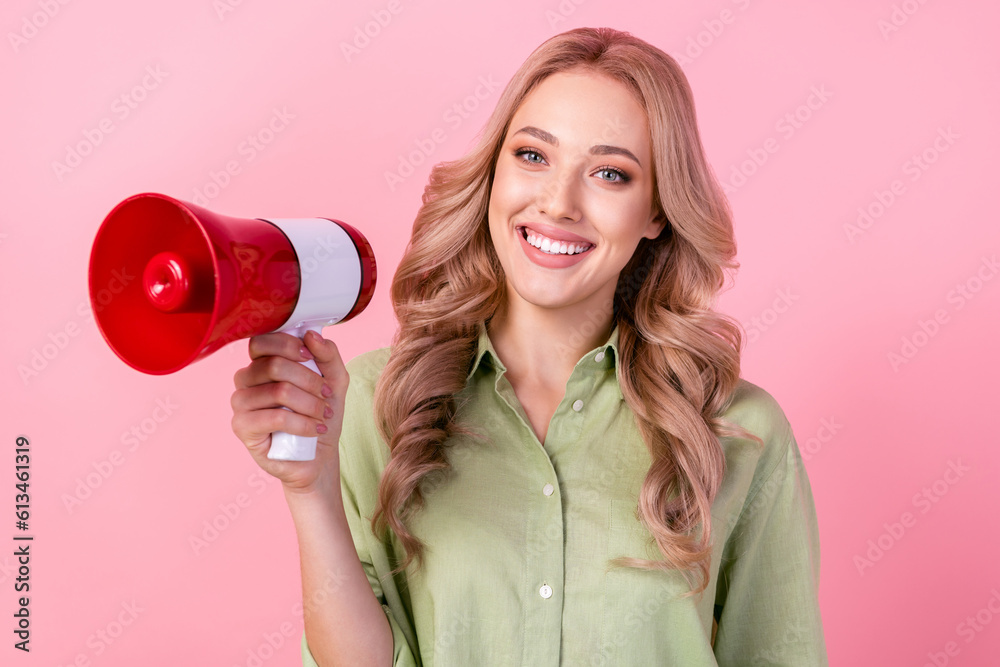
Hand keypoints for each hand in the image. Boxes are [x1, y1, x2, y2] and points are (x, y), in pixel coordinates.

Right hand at [230, 329, 348, 495]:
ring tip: (323, 414)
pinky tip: (315, 429)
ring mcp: (240, 404)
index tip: (309, 357)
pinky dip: (302, 423)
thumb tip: (310, 334)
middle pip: (273, 366)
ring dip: (310, 403)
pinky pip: (274, 418)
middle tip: (327, 395)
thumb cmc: (320, 414)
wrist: (319, 455)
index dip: (287, 345)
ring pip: (277, 391)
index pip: (261, 342)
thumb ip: (327, 354)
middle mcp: (245, 381)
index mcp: (261, 364)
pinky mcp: (242, 428)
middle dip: (309, 380)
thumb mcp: (334, 380)